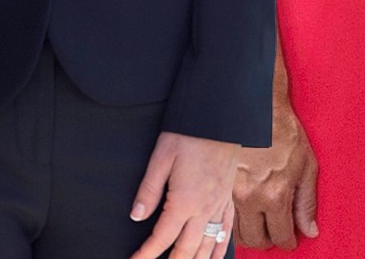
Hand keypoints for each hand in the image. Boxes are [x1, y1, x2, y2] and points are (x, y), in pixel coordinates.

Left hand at [129, 132, 242, 257]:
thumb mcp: (161, 157)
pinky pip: (226, 231)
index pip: (162, 238)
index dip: (146, 254)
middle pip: (187, 249)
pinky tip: (213, 257)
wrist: (221, 119)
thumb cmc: (190, 134)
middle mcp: (204, 208)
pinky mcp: (228, 199)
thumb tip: (136, 215)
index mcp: (184, 200)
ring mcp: (219, 205)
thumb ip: (148, 190)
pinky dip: (219, 249)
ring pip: (208, 245)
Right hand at [231, 91, 316, 248]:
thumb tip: (310, 230)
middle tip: (276, 231)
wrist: (256, 110)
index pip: (280, 236)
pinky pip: (226, 216)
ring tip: (261, 222)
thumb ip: (307, 202)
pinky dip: (236, 220)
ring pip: (237, 232)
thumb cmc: (284, 133)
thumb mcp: (307, 165)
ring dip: (250, 232)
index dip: (288, 242)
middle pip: (256, 240)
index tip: (290, 240)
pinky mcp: (219, 186)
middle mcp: (250, 198)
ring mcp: (231, 193)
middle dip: (268, 240)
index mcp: (274, 195)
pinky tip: (247, 211)